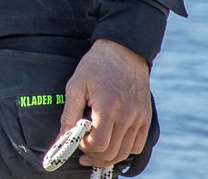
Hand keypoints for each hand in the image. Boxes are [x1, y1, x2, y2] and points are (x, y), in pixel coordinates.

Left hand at [61, 39, 151, 168]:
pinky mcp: (146, 118)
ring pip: (125, 152)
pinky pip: (138, 145)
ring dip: (108, 156)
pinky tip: (112, 143)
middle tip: (82, 150)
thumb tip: (61, 138)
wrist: (124, 50)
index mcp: (108, 106)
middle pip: (111, 152)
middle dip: (93, 155)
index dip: (84, 146)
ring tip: (95, 150)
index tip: (76, 138)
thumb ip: (69, 114)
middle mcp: (128, 115)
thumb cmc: (96, 65)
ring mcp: (139, 118)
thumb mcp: (76, 85)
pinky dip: (124, 150)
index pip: (98, 143)